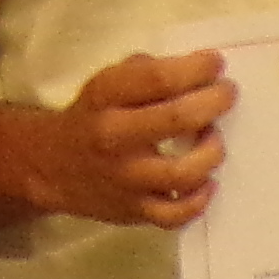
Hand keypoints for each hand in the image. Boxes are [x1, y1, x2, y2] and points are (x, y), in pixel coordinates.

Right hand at [30, 49, 237, 228]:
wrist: (50, 166)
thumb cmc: (92, 117)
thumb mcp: (106, 82)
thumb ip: (146, 72)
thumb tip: (197, 70)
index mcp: (105, 97)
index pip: (158, 79)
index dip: (196, 69)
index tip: (216, 63)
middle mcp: (114, 137)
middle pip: (177, 119)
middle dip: (214, 101)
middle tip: (227, 93)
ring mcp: (125, 179)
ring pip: (183, 172)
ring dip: (211, 152)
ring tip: (214, 139)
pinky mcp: (133, 211)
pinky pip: (175, 214)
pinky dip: (199, 200)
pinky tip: (206, 182)